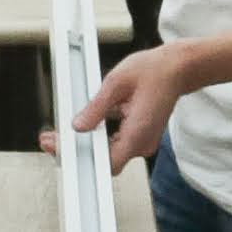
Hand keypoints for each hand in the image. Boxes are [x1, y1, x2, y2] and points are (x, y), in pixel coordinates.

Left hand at [53, 39, 192, 169]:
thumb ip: (96, 107)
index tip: (62, 149)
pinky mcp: (140, 136)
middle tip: (53, 138)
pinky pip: (116, 144)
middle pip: (104, 161)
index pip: (106, 163)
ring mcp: (142, 141)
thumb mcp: (117, 82)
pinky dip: (99, 137)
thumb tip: (79, 125)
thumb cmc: (155, 70)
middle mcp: (142, 143)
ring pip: (109, 153)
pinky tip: (87, 125)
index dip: (80, 158)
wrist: (178, 68)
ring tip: (64, 132)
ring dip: (86, 143)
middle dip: (77, 150)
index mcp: (138, 133)